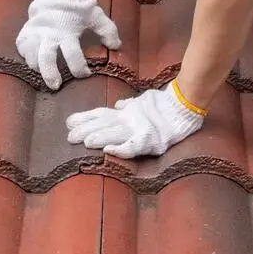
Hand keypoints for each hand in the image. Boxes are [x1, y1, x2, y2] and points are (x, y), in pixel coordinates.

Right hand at [16, 0, 120, 89]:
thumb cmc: (78, 5)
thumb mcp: (96, 15)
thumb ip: (108, 31)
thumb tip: (116, 46)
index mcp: (68, 31)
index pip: (73, 54)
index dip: (80, 68)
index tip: (85, 73)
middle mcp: (50, 33)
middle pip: (46, 57)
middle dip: (50, 73)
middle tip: (55, 85)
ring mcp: (36, 31)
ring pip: (31, 54)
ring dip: (36, 66)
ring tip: (42, 72)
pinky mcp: (27, 29)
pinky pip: (21, 45)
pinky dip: (25, 54)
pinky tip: (32, 59)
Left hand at [66, 81, 206, 157]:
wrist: (184, 107)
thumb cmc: (164, 105)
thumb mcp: (144, 102)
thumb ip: (131, 105)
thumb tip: (119, 105)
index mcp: (127, 112)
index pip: (101, 114)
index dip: (85, 118)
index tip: (68, 122)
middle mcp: (129, 120)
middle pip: (104, 124)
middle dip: (85, 130)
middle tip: (68, 136)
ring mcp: (138, 129)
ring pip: (115, 133)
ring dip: (99, 138)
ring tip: (83, 142)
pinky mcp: (150, 140)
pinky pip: (133, 146)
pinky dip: (120, 149)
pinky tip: (108, 151)